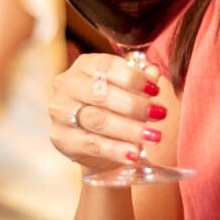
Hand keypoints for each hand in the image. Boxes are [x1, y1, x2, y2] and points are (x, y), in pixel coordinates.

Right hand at [47, 53, 165, 175]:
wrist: (96, 143)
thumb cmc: (113, 108)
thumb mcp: (127, 91)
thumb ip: (140, 81)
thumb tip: (153, 72)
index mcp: (84, 66)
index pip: (107, 66)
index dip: (134, 78)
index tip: (155, 91)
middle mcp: (67, 84)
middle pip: (101, 93)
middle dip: (134, 105)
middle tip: (159, 114)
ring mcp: (60, 111)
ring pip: (97, 119)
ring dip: (129, 129)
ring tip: (152, 136)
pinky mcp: (61, 138)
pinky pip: (91, 144)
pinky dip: (116, 150)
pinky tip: (134, 154)